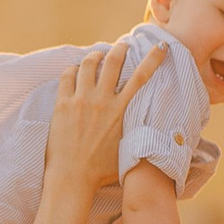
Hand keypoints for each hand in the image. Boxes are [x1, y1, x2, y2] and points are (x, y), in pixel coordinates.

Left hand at [47, 42, 166, 199]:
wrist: (73, 178)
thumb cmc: (102, 170)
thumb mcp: (127, 148)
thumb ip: (136, 132)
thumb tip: (150, 129)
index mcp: (121, 110)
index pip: (141, 76)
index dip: (153, 58)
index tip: (160, 46)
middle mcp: (102, 100)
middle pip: (113, 62)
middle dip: (120, 49)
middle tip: (121, 46)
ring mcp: (81, 100)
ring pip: (89, 64)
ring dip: (95, 56)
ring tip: (96, 57)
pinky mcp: (62, 105)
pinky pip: (67, 76)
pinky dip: (72, 70)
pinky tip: (74, 72)